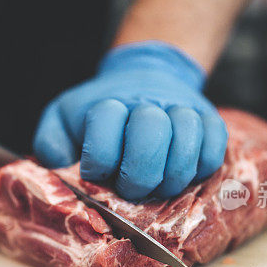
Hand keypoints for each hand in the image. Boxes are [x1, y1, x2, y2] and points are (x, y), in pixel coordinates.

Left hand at [33, 41, 227, 199]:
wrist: (141, 77)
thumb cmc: (97, 114)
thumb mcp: (62, 119)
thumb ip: (51, 142)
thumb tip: (60, 166)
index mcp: (107, 102)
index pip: (107, 123)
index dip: (100, 157)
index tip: (95, 173)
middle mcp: (147, 101)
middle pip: (150, 131)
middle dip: (139, 173)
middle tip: (130, 190)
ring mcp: (181, 108)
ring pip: (188, 137)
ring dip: (173, 173)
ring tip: (159, 188)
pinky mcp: (209, 119)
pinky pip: (216, 144)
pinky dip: (202, 165)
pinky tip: (186, 175)